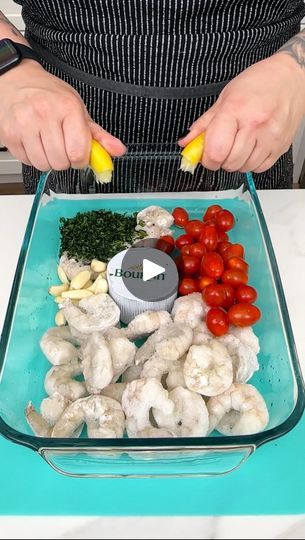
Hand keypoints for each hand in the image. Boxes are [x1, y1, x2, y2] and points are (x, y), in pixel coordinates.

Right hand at [0, 60, 125, 170]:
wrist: (17, 78)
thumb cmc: (50, 94)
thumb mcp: (79, 110)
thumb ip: (99, 135)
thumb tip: (118, 150)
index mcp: (67, 107)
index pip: (78, 152)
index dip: (81, 160)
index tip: (79, 155)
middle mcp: (44, 113)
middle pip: (61, 162)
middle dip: (64, 160)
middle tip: (61, 145)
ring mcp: (24, 124)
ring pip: (43, 164)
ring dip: (48, 160)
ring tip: (47, 143)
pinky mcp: (9, 133)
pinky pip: (27, 161)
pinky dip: (33, 157)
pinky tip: (34, 142)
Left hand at [179, 53, 304, 172]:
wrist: (291, 78)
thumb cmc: (260, 83)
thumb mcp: (225, 97)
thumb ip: (204, 123)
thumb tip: (187, 142)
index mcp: (236, 110)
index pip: (215, 150)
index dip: (206, 159)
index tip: (205, 155)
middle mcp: (255, 125)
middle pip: (229, 162)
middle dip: (220, 160)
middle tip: (222, 148)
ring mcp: (270, 137)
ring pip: (244, 167)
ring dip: (236, 162)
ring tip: (238, 145)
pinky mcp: (280, 146)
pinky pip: (260, 168)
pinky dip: (252, 163)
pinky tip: (251, 148)